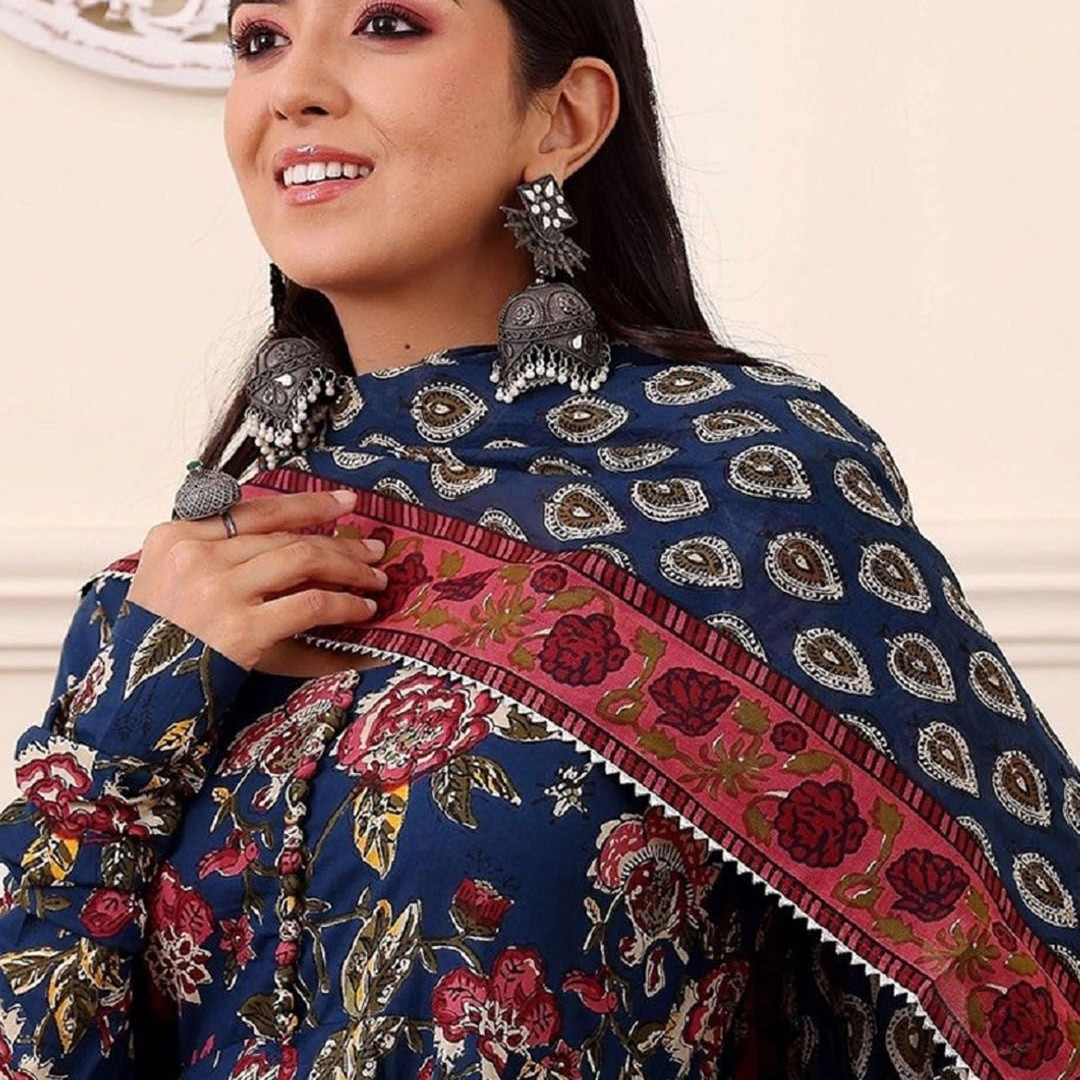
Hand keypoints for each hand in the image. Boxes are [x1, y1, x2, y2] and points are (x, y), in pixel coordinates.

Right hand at [127, 489, 386, 673]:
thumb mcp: (170, 581)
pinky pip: (310, 604)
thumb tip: (290, 538)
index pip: (257, 510)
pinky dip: (343, 604)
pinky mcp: (241, 630)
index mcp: (176, 536)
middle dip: (339, 541)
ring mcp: (218, 591)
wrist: (133, 699)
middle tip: (373, 549)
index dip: (308, 504)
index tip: (345, 502)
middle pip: (286, 536)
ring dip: (349, 568)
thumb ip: (215, 552)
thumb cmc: (158, 642)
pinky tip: (361, 609)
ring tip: (375, 578)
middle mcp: (196, 555)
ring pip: (304, 560)